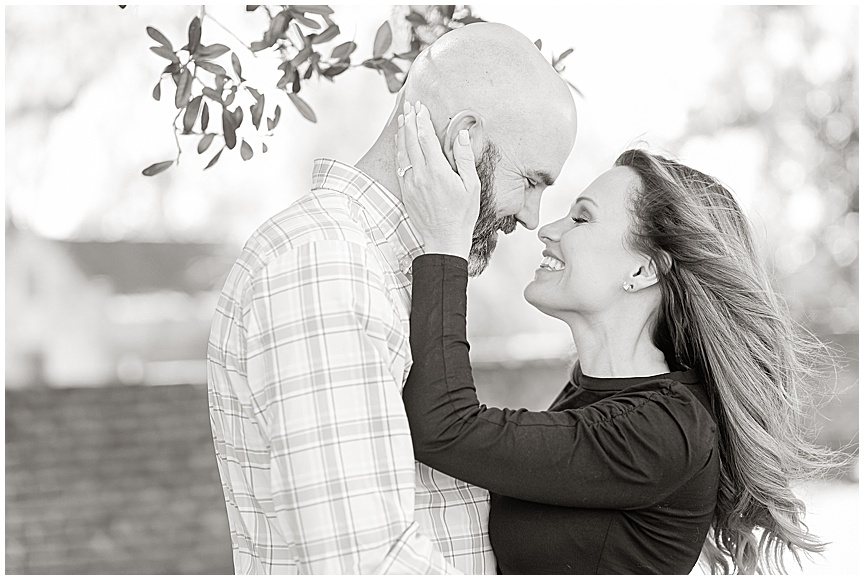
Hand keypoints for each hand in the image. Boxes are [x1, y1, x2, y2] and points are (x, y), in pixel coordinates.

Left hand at [395, 100, 480, 259]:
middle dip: (411, 121)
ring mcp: (411, 184)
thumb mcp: (471, 186)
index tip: (421, 107)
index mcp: (438, 172)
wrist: (444, 240)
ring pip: (402, 152)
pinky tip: (400, 143)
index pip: (427, 138)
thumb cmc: (463, 214)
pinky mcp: (406, 192)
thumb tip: (461, 135)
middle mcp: (421, 175)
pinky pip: (400, 165)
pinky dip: (399, 150)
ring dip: (403, 133)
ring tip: (403, 118)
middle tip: (410, 106)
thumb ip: (465, 158)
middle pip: (412, 141)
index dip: (423, 120)